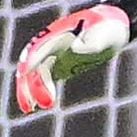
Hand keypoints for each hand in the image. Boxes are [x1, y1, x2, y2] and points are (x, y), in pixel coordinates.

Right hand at [15, 4, 129, 113]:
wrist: (112, 28)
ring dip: (30, 90)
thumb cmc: (108, 28)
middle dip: (27, 81)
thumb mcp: (103, 32)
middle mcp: (51, 44)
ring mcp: (53, 56)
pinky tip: (34, 106)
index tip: (25, 73)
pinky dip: (37, 91)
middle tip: (33, 101)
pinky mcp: (58, 67)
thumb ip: (91, 41)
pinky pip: (42, 80)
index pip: (40, 46)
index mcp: (59, 33)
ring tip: (31, 108)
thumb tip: (74, 48)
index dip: (31, 59)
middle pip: (32, 63)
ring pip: (34, 74)